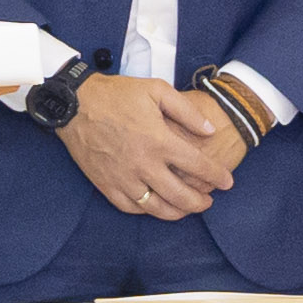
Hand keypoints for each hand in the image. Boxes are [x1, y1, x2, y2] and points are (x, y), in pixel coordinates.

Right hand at [56, 74, 240, 220]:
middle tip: (209, 201)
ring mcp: (123, 178)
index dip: (218, 177)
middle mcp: (144, 164)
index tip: (228, 182)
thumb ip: (188, 111)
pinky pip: (131, 207)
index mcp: (159, 141)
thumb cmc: (117, 94)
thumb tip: (210, 131)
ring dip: (177, 212)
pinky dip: (147, 211)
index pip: (199, 167)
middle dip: (201, 202)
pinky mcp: (106, 184)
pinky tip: (156, 206)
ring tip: (187, 209)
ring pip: (157, 208)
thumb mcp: (157, 90)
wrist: (75, 104)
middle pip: (181, 196)